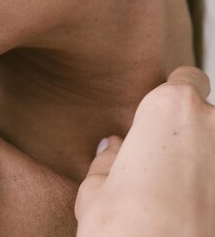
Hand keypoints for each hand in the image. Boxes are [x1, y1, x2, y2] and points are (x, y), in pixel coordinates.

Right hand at [75, 66, 214, 236]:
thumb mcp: (96, 192)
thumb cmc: (122, 231)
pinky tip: (198, 216)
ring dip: (205, 168)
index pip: (186, 78)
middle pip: (207, 118)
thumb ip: (108, 161)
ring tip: (181, 201)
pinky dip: (212, 191)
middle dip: (190, 140)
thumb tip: (113, 148)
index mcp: (169, 109)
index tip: (158, 123)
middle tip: (163, 174)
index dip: (173, 99)